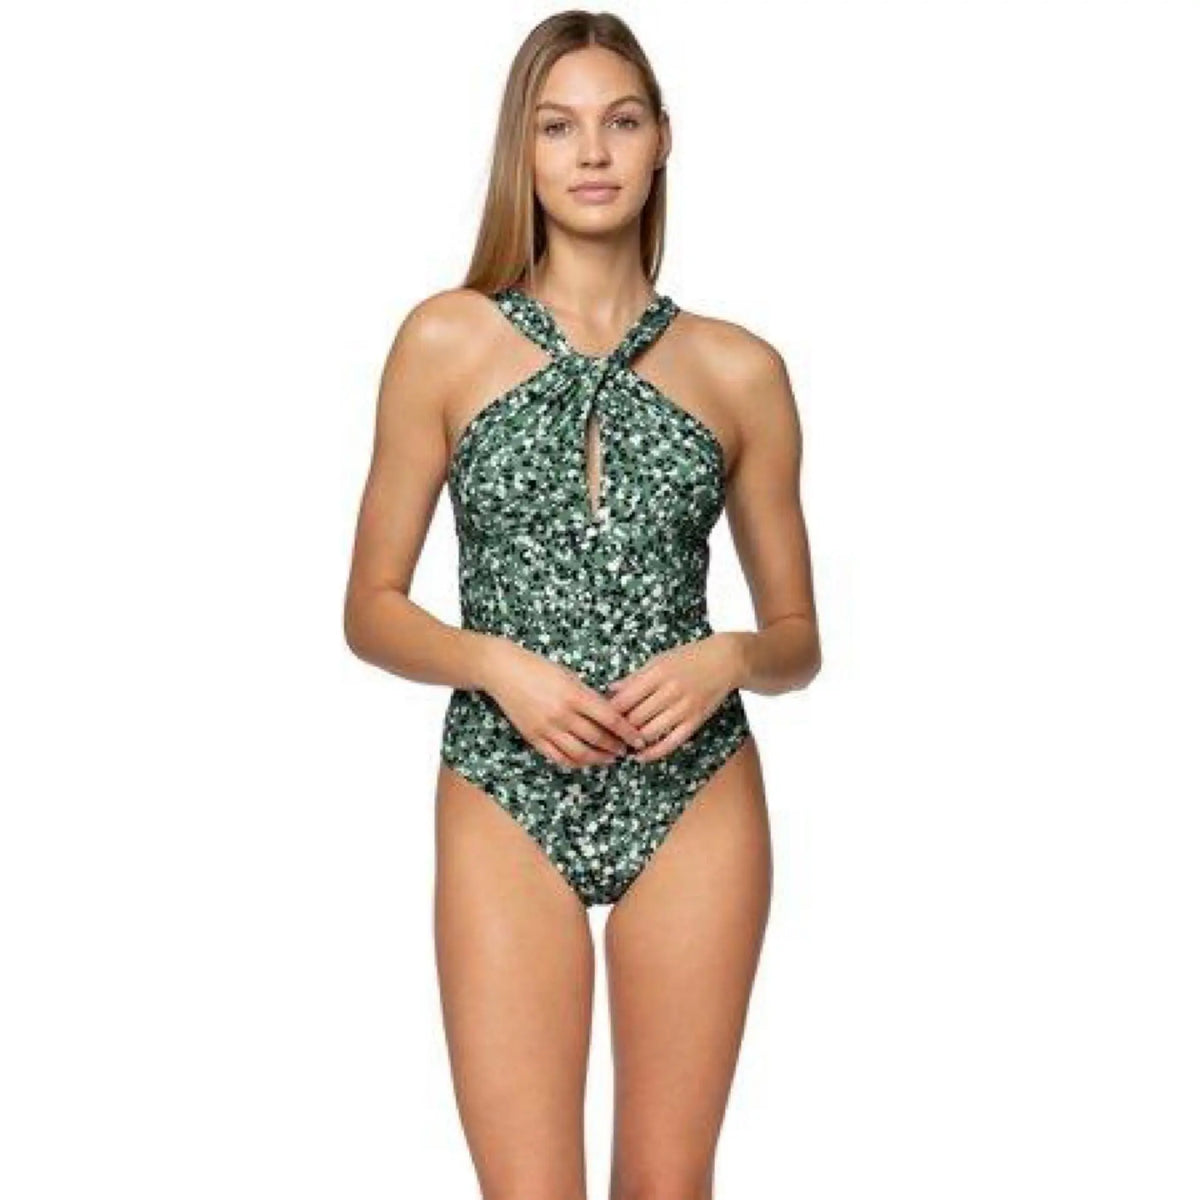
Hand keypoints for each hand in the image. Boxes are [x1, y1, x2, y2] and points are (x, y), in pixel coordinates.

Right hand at [480, 638, 647, 768]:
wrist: (503, 671)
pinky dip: (575, 763)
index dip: (627, 732)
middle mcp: (562, 715)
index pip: (610, 719)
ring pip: (580, 753)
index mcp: (574, 695)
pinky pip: (558, 757)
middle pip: (597, 738)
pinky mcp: (533, 737)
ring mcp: (546, 728)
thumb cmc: (539, 668)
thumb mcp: (569, 676)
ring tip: (609, 758)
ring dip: (598, 758)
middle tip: (626, 750)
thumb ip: (589, 696)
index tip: (638, 739)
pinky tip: (585, 761)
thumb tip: (611, 713)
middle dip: (616, 747)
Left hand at [606, 634, 741, 763]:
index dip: (608, 712)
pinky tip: (641, 756)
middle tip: (607, 734)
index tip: (600, 718)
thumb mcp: (659, 660)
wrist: (725, 660)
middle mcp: (669, 691)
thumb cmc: (688, 658)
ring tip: (622, 744)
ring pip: (649, 732)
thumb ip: (635, 678)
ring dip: (633, 741)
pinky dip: (653, 753)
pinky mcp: (695, 721)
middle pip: (634, 718)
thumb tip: (610, 690)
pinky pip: (671, 743)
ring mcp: (684, 708)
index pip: (624, 700)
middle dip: (618, 729)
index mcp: (657, 674)